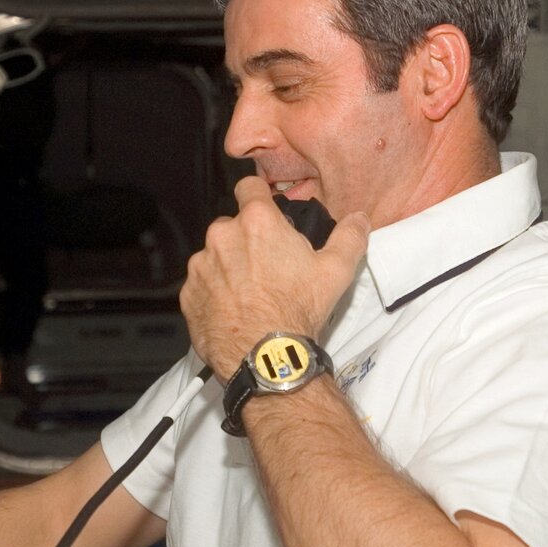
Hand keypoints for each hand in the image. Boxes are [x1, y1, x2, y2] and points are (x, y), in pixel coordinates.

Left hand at [181, 176, 369, 380]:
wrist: (266, 359)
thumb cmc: (298, 311)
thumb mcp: (336, 272)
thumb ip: (348, 237)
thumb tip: (359, 219)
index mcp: (256, 222)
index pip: (249, 187)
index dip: (259, 197)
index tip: (267, 214)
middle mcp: (222, 236)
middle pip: (233, 225)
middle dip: (247, 239)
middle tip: (268, 265)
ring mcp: (201, 266)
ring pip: (215, 254)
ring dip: (228, 265)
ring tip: (250, 292)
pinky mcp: (188, 294)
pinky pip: (201, 283)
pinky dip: (214, 291)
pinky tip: (234, 308)